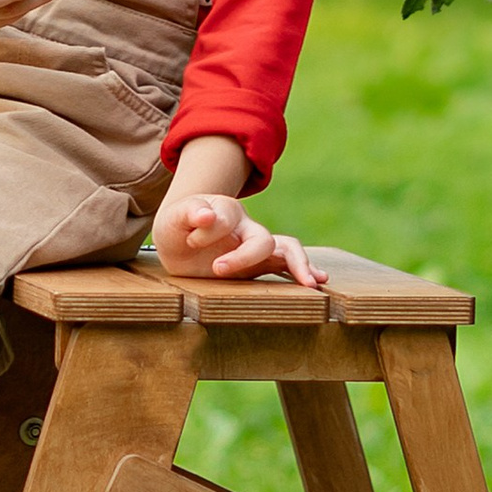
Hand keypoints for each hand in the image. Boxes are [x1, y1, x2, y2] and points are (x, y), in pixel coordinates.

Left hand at [152, 189, 325, 289]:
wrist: (181, 239)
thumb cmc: (178, 227)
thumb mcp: (174, 218)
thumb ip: (188, 213)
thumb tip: (206, 216)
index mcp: (225, 210)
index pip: (226, 217)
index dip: (208, 230)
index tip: (190, 241)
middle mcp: (246, 227)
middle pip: (261, 238)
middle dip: (245, 256)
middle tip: (218, 269)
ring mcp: (256, 247)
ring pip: (286, 249)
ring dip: (298, 264)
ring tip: (311, 282)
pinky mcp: (260, 265)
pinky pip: (286, 266)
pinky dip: (303, 271)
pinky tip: (317, 282)